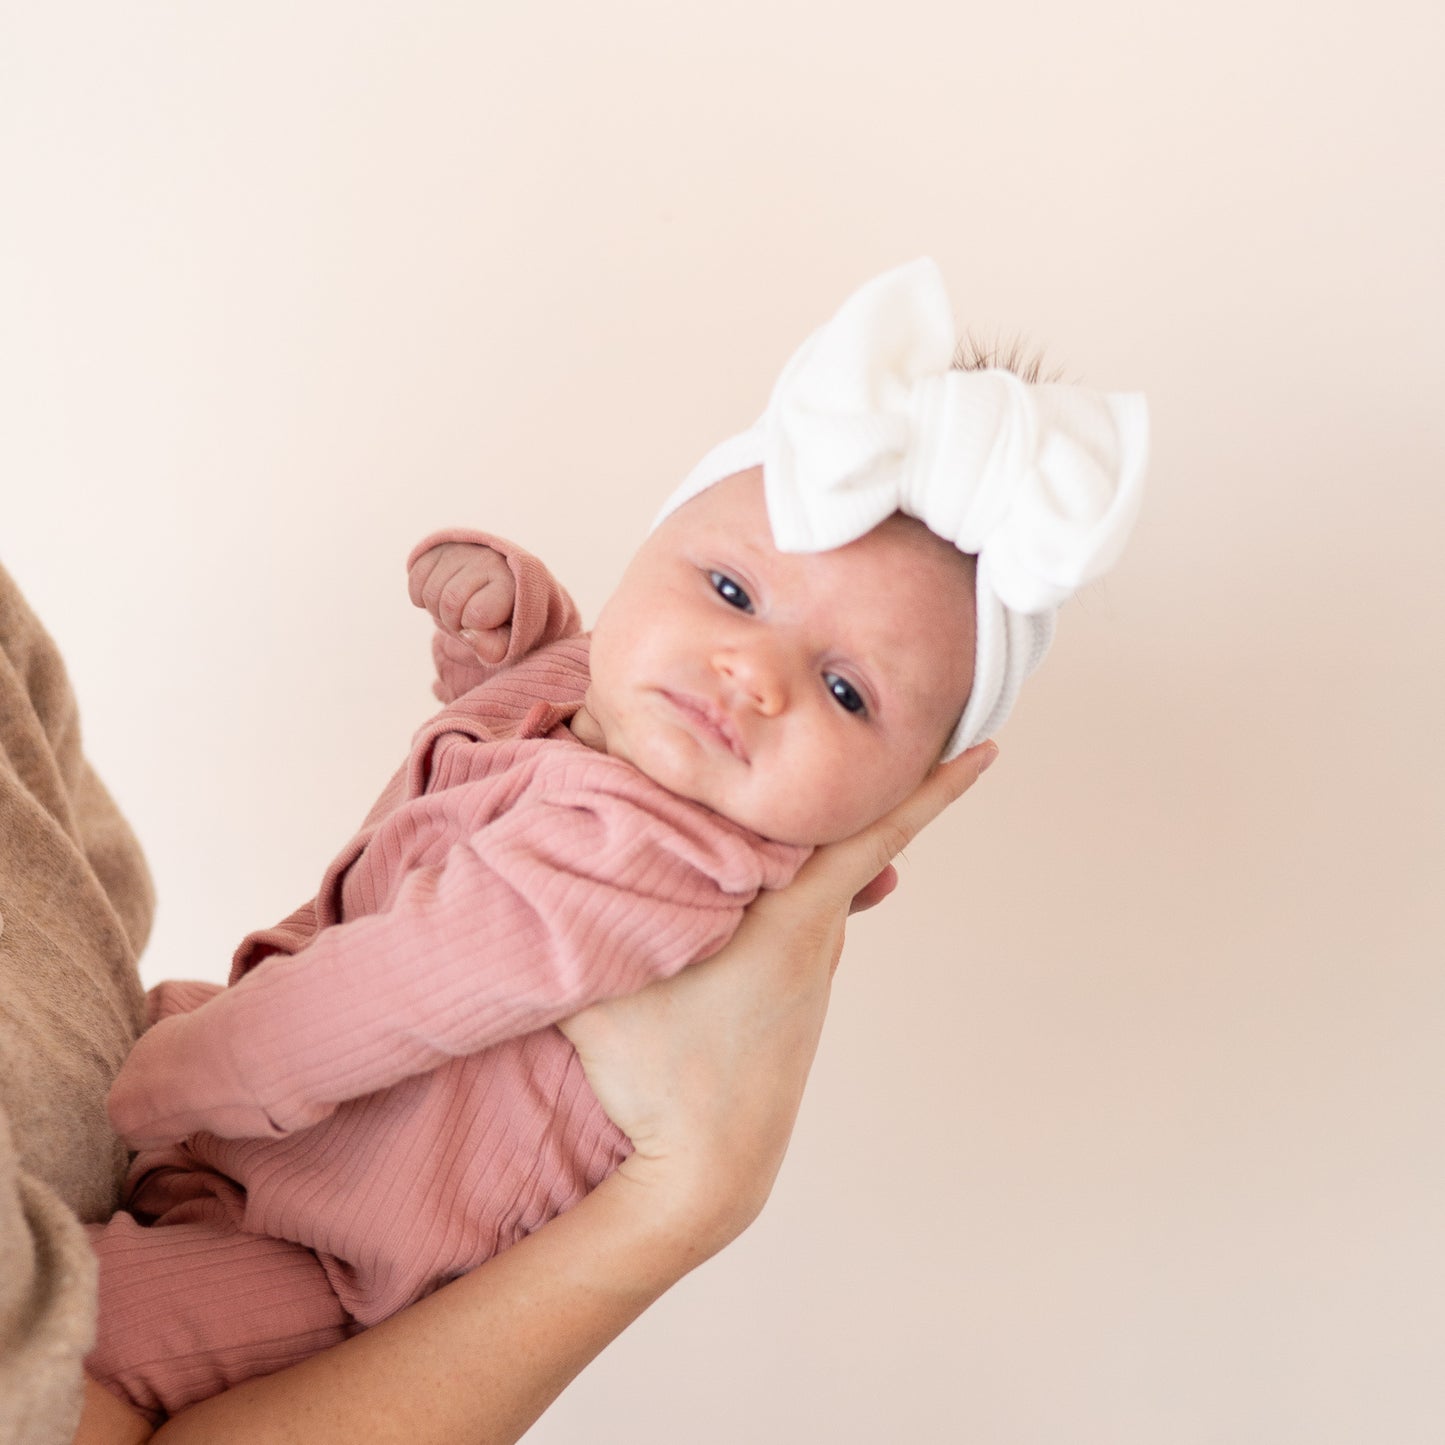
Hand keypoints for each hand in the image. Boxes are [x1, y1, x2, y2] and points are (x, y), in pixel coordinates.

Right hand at [408, 543, 517, 664]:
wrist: (494, 589)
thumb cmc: (503, 620)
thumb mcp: (507, 641)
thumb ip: (494, 647)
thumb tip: (467, 634)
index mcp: (511, 581)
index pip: (476, 614)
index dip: (473, 629)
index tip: (485, 625)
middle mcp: (488, 558)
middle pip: (449, 602)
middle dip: (452, 623)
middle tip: (465, 621)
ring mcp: (462, 550)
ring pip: (429, 593)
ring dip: (436, 611)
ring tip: (455, 610)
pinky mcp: (438, 548)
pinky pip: (415, 580)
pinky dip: (421, 598)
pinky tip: (440, 598)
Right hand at [559, 741, 997, 1256]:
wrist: (707, 1173)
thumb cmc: (659, 1075)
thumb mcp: (608, 977)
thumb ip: (590, 899)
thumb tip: (559, 836)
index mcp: (790, 917)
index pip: (870, 833)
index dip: (927, 789)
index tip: (986, 751)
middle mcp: (812, 936)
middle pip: (836, 845)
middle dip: (849, 794)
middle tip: (867, 738)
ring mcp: (807, 971)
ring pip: (812, 885)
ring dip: (804, 847)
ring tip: (774, 802)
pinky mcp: (793, 999)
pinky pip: (799, 922)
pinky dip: (783, 891)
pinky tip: (739, 884)